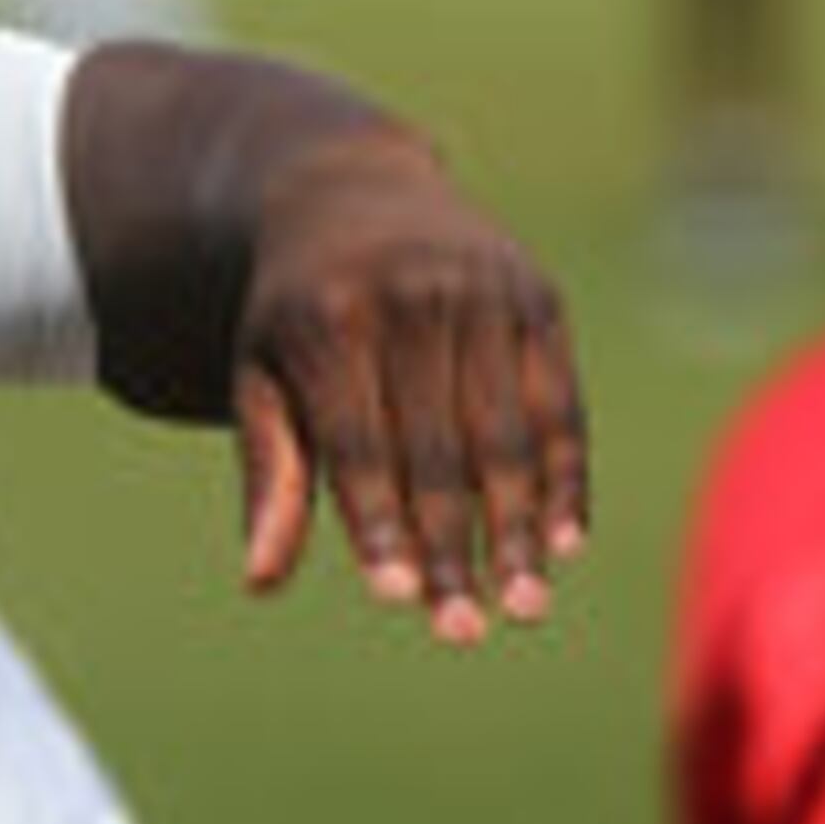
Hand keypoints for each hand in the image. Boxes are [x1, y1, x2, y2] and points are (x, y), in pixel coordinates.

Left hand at [224, 128, 589, 643]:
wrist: (353, 194)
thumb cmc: (298, 316)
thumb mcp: (262, 377)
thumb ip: (269, 473)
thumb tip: (259, 582)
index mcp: (323, 319)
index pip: (355, 443)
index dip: (377, 523)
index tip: (397, 598)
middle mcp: (406, 298)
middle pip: (436, 449)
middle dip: (452, 546)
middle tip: (465, 629)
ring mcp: (479, 292)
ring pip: (506, 434)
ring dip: (519, 527)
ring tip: (524, 605)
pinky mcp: (535, 295)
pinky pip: (559, 403)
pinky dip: (565, 476)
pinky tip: (564, 542)